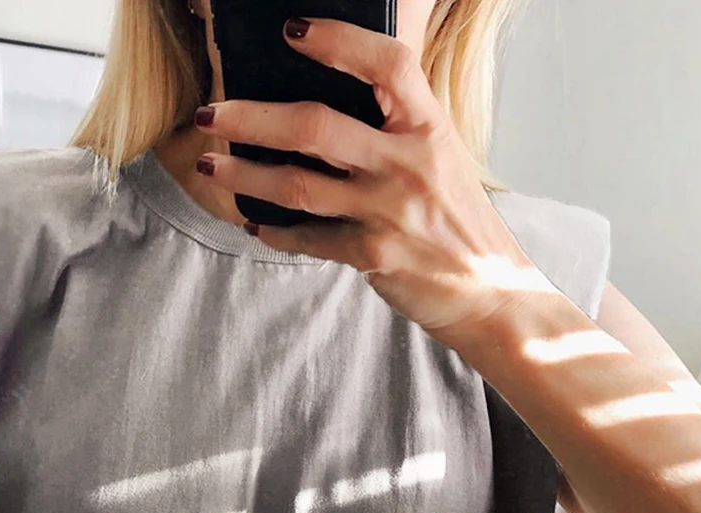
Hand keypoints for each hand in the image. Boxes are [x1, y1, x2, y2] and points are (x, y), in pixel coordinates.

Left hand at [194, 16, 556, 346]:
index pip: (388, 64)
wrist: (490, 293)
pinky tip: (257, 224)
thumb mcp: (443, 159)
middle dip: (250, 118)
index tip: (293, 30)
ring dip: (245, 175)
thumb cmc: (460, 223)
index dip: (339, 39)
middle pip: (314, 126)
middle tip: (210, 114)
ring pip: (297, 185)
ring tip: (213, 166)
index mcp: (431, 128)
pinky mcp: (373, 255)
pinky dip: (276, 232)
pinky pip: (308, 238)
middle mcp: (410, 164)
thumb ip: (399, 130)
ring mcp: (389, 212)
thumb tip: (332, 108)